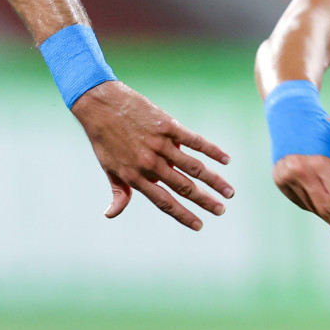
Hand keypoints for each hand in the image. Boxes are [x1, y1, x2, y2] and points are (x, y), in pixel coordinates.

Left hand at [69, 81, 232, 230]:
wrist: (99, 103)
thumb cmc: (103, 137)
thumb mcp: (108, 167)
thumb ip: (119, 191)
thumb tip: (111, 214)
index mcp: (135, 176)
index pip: (164, 201)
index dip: (183, 215)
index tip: (199, 225)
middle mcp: (150, 162)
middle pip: (184, 187)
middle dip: (205, 201)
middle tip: (222, 210)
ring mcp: (160, 144)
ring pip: (194, 167)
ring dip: (214, 180)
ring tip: (229, 192)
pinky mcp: (167, 125)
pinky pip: (194, 140)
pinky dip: (212, 150)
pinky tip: (226, 160)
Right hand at [271, 118, 329, 239]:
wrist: (289, 118)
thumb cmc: (323, 128)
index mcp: (318, 162)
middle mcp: (300, 171)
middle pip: (324, 206)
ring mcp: (286, 176)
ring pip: (312, 205)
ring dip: (327, 216)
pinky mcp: (279, 179)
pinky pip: (300, 200)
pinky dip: (313, 206)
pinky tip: (322, 208)